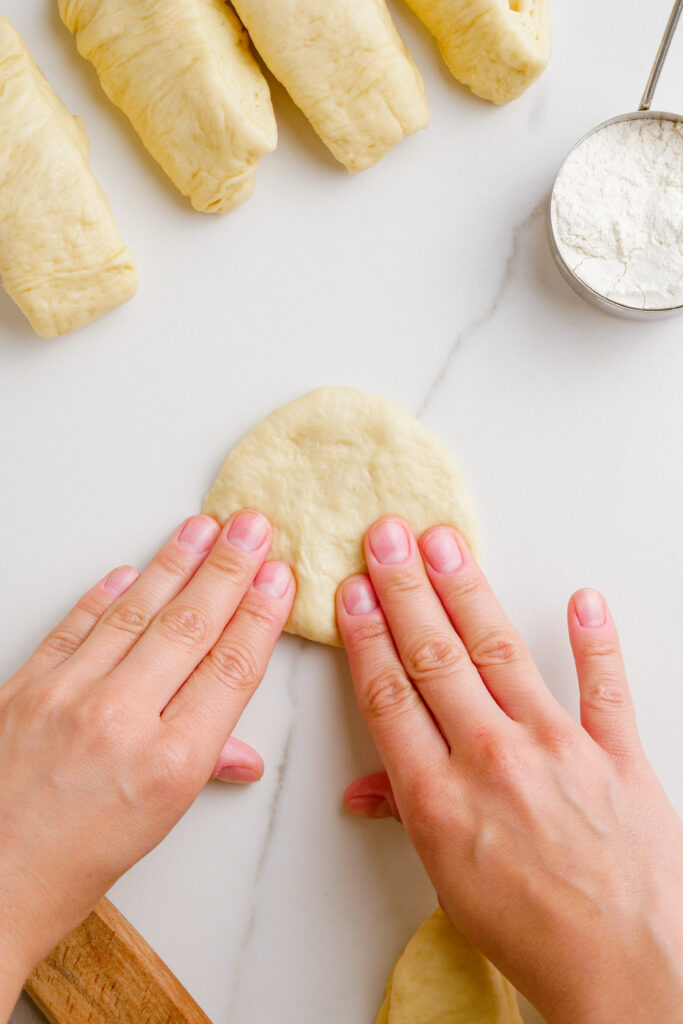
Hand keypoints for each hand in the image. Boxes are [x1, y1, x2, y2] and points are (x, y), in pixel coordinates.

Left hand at [0, 511, 293, 1016]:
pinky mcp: (24, 685)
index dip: (260, 616)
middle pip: (190, 627)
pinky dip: (105, 593)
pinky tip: (132, 570)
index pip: (230, 668)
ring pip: (135, 612)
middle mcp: (120, 720)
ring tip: (205, 529)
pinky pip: (75, 625)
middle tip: (253, 529)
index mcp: (168, 764)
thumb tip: (242, 754)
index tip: (279, 580)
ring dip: (175, 564)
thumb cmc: (72, 866)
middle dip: (228, 569)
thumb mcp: (158, 825)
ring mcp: (67, 696)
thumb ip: (204, 769)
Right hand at [337, 517, 682, 1023]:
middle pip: (434, 657)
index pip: (389, 694)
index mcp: (439, 797)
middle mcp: (491, 759)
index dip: (367, 635)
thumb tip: (363, 791)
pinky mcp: (616, 753)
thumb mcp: (449, 882)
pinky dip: (595, 641)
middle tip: (387, 537)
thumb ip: (407, 816)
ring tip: (445, 544)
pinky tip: (581, 599)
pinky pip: (605, 686)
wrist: (626, 971)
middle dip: (405, 589)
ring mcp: (556, 749)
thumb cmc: (533, 933)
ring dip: (467, 593)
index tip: (351, 590)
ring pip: (499, 653)